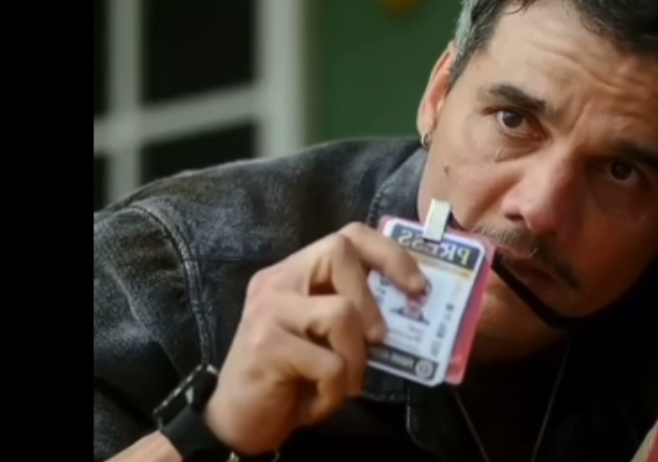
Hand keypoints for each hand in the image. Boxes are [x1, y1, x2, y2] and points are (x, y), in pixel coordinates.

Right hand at [204, 222, 426, 454]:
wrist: (238, 421)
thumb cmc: (292, 378)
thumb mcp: (328, 338)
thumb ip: (356, 314)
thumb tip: (411, 309)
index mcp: (296, 272)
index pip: (347, 236)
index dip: (390, 254)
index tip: (418, 287)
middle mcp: (278, 280)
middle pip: (340, 252)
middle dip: (371, 299)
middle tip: (380, 340)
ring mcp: (269, 310)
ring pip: (341, 312)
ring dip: (356, 358)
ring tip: (346, 383)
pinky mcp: (266, 345)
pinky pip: (329, 363)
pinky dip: (336, 390)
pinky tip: (319, 400)